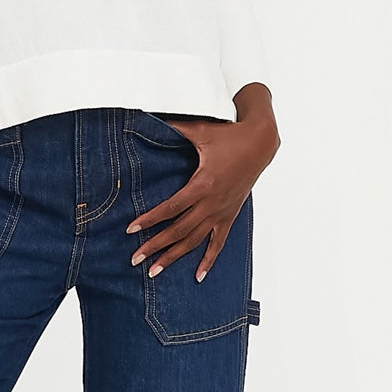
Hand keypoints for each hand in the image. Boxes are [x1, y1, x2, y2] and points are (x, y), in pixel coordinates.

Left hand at [126, 84, 279, 282]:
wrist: (261, 143)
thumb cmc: (229, 135)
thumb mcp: (200, 130)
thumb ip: (174, 126)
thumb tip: (148, 115)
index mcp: (202, 184)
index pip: (171, 208)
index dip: (149, 219)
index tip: (130, 229)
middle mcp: (212, 203)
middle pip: (179, 231)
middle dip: (155, 246)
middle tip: (134, 259)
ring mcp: (221, 212)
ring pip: (194, 241)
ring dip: (174, 257)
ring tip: (154, 272)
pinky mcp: (229, 216)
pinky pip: (218, 243)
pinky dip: (208, 261)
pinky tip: (197, 277)